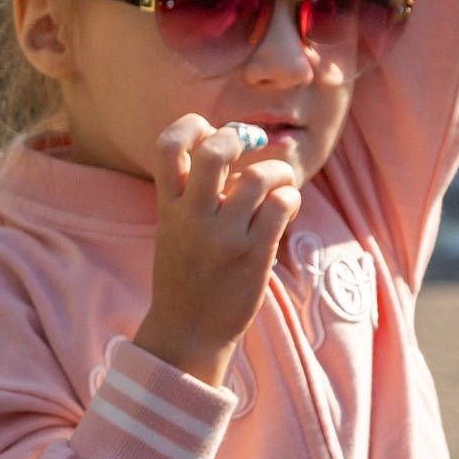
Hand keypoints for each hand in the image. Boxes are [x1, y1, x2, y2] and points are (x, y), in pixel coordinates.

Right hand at [132, 117, 301, 387]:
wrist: (188, 333)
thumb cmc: (188, 277)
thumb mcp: (174, 230)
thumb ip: (192, 193)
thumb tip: (237, 147)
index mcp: (168, 207)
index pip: (167, 146)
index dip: (191, 126)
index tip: (209, 134)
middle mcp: (193, 217)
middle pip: (214, 152)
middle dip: (238, 137)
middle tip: (252, 147)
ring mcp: (223, 237)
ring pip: (259, 178)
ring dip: (278, 171)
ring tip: (280, 182)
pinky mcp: (253, 256)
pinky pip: (282, 206)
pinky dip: (291, 197)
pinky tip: (287, 208)